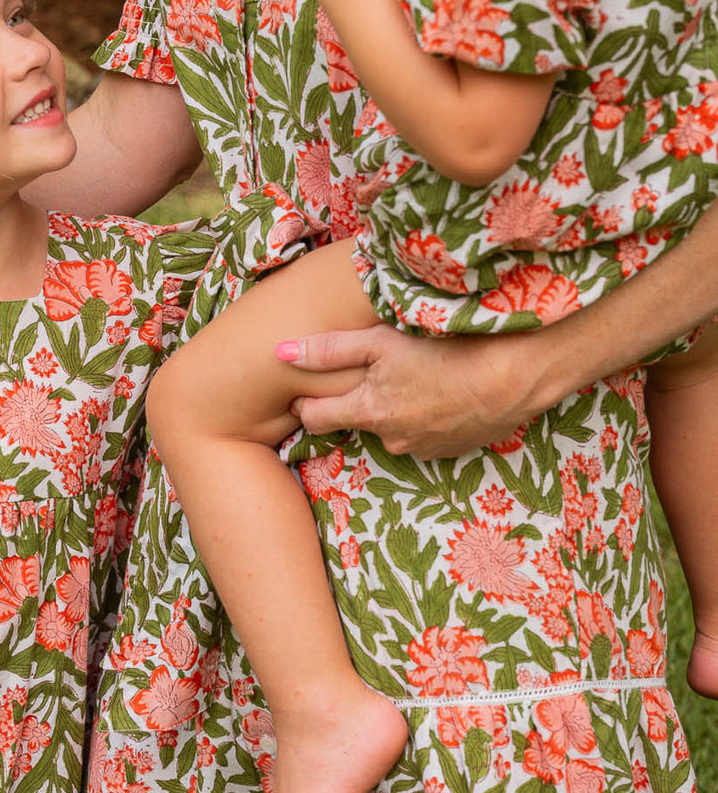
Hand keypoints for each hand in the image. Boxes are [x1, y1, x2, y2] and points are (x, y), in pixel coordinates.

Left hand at [282, 324, 536, 458]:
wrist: (512, 375)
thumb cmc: (444, 350)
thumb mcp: (380, 341)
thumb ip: (328, 350)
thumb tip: (279, 353)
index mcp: (367, 413)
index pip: (314, 418)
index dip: (306, 401)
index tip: (305, 386)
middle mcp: (390, 440)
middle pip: (356, 420)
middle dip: (358, 399)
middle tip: (373, 370)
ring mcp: (423, 449)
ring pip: (392, 427)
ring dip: (395, 407)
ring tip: (414, 377)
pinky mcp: (451, 451)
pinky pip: (423, 434)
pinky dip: (424, 416)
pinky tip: (439, 392)